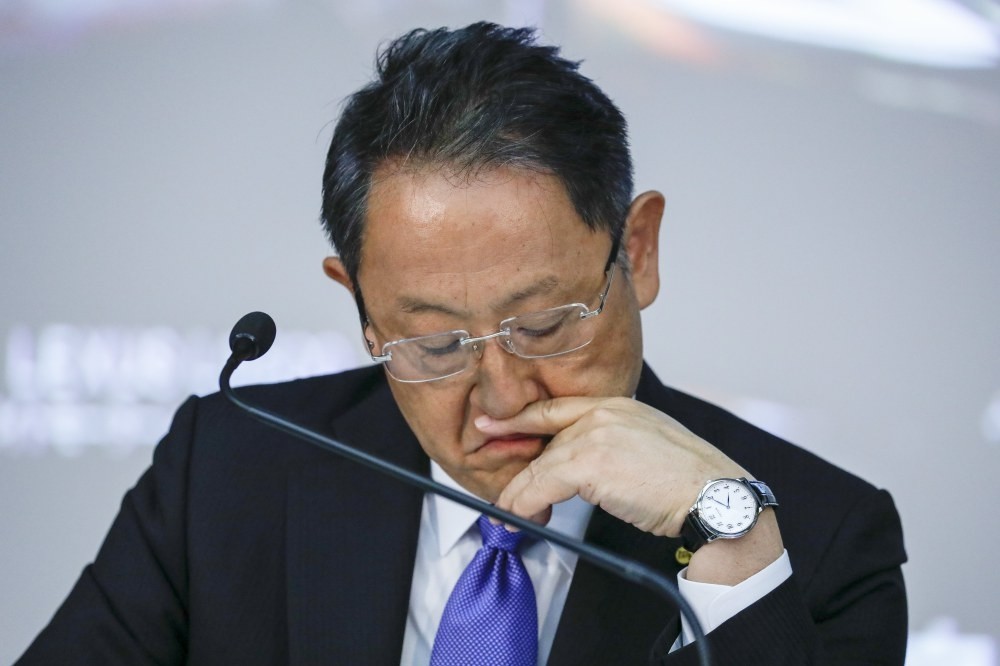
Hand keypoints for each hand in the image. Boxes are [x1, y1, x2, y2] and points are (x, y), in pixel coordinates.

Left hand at [482, 396, 746, 536]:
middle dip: (520, 471)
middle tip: (504, 497)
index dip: (519, 419)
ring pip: (539, 466)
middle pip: (544, 441)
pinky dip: (524, 504)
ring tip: (508, 515)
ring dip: (519, 496)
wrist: (714, 495)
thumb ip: (610, 446)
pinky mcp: (590, 461)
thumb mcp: (646, 446)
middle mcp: (603, 411)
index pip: (556, 408)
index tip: (490, 423)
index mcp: (618, 403)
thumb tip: (577, 474)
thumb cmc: (688, 481)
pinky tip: (518, 517)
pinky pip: (541, 484)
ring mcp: (595, 433)